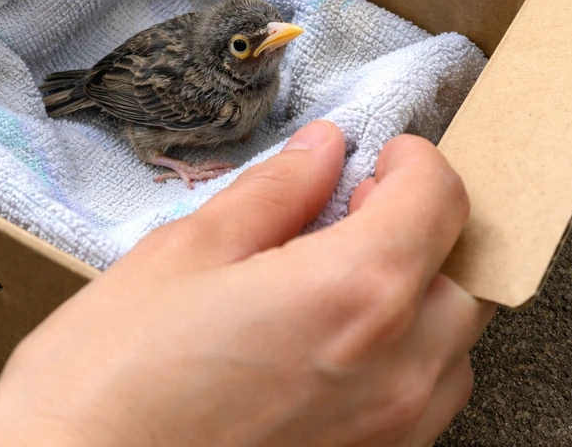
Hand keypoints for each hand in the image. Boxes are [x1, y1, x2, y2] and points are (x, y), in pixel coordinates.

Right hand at [0, 122, 493, 446]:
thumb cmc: (109, 379)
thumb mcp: (185, 254)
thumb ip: (273, 195)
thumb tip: (321, 153)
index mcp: (352, 294)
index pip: (439, 203)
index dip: (416, 162)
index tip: (384, 156)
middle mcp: (393, 372)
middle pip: (462, 278)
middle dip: (422, 230)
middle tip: (359, 210)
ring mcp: (387, 437)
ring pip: (452, 351)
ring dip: (419, 300)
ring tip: (344, 280)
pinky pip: (421, 409)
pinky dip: (401, 361)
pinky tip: (331, 348)